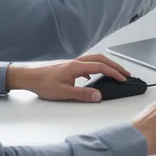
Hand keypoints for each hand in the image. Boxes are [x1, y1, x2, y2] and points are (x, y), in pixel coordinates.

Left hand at [6, 54, 130, 101]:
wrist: (29, 78)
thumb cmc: (43, 83)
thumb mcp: (64, 93)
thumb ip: (83, 94)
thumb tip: (98, 95)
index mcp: (77, 67)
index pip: (101, 67)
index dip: (114, 72)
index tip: (123, 78)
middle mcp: (76, 62)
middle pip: (101, 59)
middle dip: (115, 65)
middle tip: (126, 73)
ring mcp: (72, 63)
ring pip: (95, 60)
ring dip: (107, 65)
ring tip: (115, 72)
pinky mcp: (69, 67)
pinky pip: (87, 63)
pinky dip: (96, 67)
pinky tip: (94, 75)